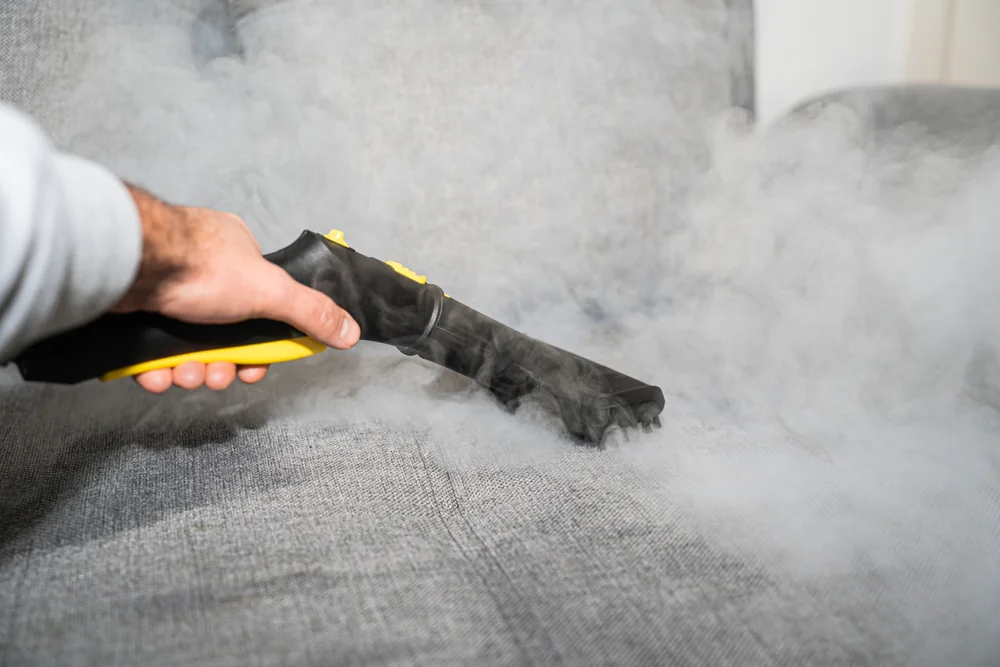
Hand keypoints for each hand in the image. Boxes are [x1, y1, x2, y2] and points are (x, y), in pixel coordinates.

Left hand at [112, 184, 359, 392]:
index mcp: (240, 256)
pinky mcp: (137, 309)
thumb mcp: (270, 292)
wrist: (128, 265)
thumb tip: (350, 331)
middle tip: (219, 377)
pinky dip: (157, 369)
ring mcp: (168, 289)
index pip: (263, 309)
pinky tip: (157, 374)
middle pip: (226, 335)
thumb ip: (311, 313)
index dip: (262, 346)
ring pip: (189, 347)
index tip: (254, 367)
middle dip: (223, 365)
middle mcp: (204, 270)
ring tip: (185, 376)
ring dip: (191, 371)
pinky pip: (154, 350)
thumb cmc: (198, 266)